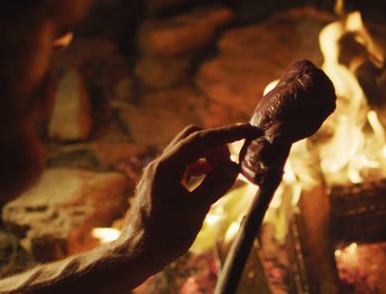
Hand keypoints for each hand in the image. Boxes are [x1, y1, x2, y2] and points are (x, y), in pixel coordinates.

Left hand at [120, 123, 260, 266]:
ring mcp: (160, 173)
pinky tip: (212, 182)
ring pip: (189, 151)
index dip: (227, 133)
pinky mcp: (163, 183)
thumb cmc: (163, 237)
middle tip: (234, 163)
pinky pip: (186, 166)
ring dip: (210, 157)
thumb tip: (234, 165)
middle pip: (193, 138)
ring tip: (225, 175)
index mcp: (165, 167)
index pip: (200, 139)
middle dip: (217, 144)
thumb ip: (215, 185)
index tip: (249, 130)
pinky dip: (202, 168)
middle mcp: (160, 165)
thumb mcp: (194, 211)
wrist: (136, 255)